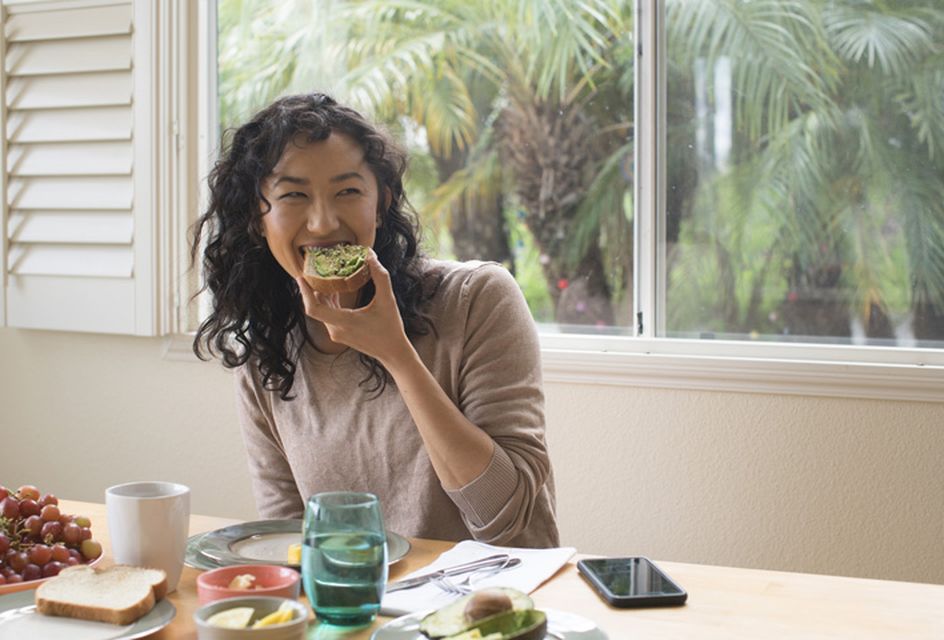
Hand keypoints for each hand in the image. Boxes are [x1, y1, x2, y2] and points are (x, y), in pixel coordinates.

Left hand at [296, 250, 413, 366]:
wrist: (392, 351)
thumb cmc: (390, 327)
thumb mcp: (387, 299)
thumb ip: (379, 276)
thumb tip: (370, 255)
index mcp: (344, 322)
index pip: (313, 309)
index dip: (304, 293)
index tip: (300, 277)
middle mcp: (335, 330)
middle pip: (315, 307)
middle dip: (312, 288)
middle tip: (311, 269)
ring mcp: (336, 333)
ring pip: (321, 310)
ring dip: (321, 294)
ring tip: (322, 275)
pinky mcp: (339, 334)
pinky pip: (328, 315)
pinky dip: (329, 301)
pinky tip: (334, 289)